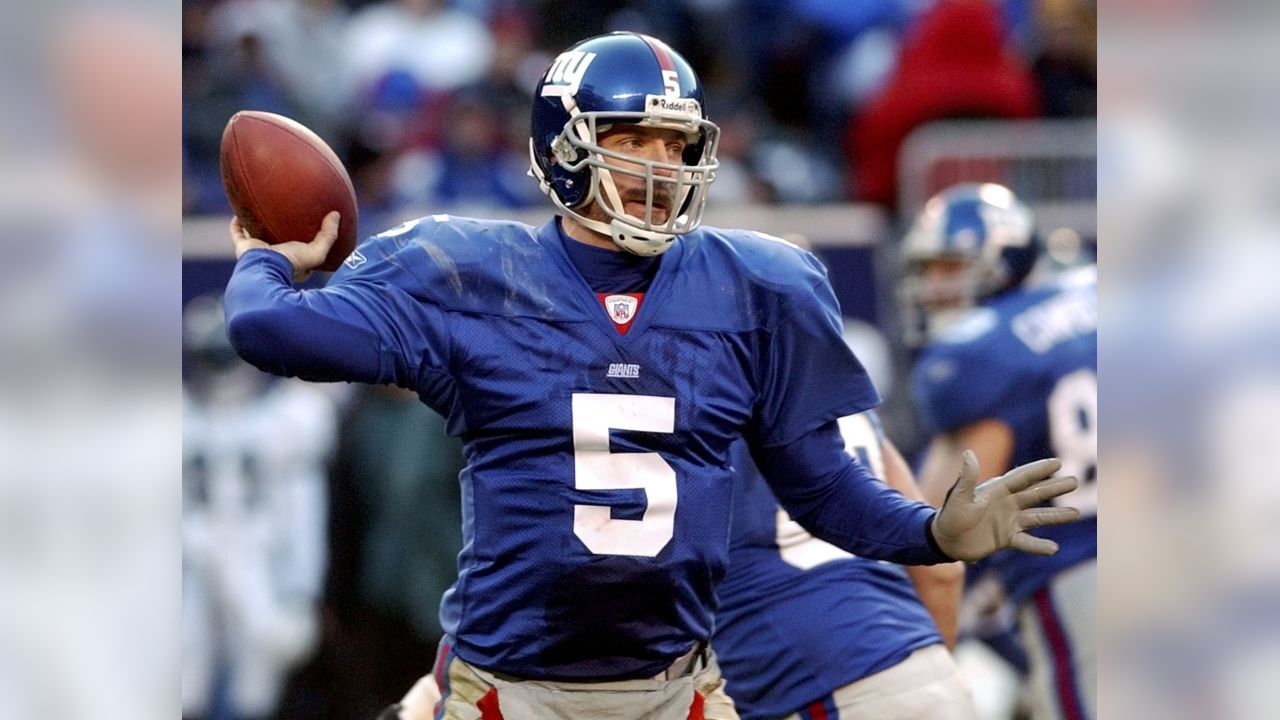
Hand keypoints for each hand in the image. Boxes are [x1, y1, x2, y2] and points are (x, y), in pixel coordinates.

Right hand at [229, 211, 340, 283]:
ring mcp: (258, 252)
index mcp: (291, 262)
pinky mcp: (244, 248)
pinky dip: (237, 223)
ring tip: (261, 210)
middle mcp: (273, 258)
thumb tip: (336, 215)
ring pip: (256, 236)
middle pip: (276, 241)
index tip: (309, 226)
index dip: (304, 241)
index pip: (299, 251)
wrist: (265, 268)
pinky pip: (238, 233)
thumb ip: (328, 235)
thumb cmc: (291, 263)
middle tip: (284, 215)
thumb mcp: (316, 252)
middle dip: (278, 230)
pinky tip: (239, 212)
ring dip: (257, 225)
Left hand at [931, 450, 1079, 561]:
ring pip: (1037, 517)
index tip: (1057, 463)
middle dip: (1054, 488)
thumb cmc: (950, 515)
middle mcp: (1007, 503)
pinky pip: (1027, 542)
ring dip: (1056, 516)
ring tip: (1076, 514)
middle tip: (1075, 482)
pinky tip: (1054, 548)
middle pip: (1035, 494)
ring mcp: (1009, 521)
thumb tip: (968, 453)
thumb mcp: (959, 497)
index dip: (1038, 470)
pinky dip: (1040, 546)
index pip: (1022, 477)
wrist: (944, 540)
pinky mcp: (1007, 538)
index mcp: (997, 490)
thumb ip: (967, 478)